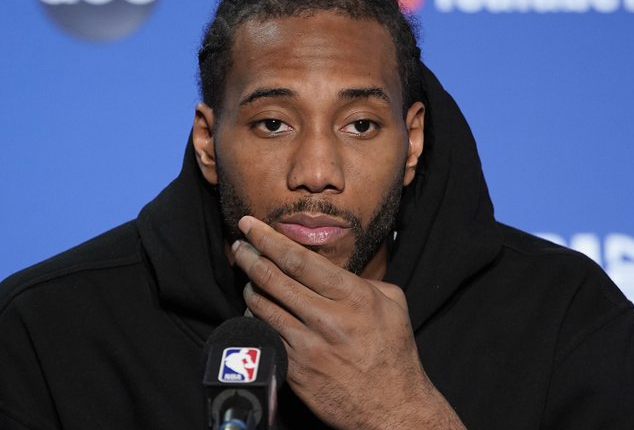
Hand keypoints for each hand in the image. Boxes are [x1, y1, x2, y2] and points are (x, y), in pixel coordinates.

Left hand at [232, 216, 465, 429]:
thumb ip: (363, 280)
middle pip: (272, 278)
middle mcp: (328, 319)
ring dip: (250, 287)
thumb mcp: (392, 305)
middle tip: (239, 245)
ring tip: (249, 277)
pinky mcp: (295, 371)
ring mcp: (307, 347)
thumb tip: (333, 268)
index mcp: (353, 297)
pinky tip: (254, 312)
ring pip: (261, 306)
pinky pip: (264, 336)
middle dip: (249, 256)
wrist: (393, 408)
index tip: (251, 225)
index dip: (268, 239)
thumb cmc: (394, 354)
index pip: (298, 259)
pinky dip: (254, 319)